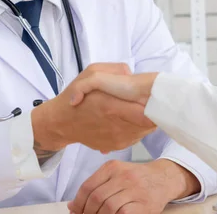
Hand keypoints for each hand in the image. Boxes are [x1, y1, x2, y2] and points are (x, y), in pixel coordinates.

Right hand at [31, 64, 156, 152]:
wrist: (62, 123)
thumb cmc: (76, 97)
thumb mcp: (91, 73)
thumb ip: (115, 71)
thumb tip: (133, 76)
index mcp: (111, 106)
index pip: (145, 112)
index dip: (154, 104)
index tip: (154, 96)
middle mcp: (116, 126)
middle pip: (149, 122)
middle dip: (153, 111)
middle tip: (150, 100)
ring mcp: (118, 139)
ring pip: (145, 131)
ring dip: (147, 120)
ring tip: (140, 108)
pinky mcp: (117, 145)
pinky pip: (137, 137)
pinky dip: (138, 127)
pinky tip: (131, 118)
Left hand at [67, 159, 200, 213]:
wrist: (164, 178)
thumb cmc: (136, 179)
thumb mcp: (115, 175)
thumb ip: (95, 187)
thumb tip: (72, 206)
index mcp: (112, 167)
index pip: (87, 187)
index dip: (78, 203)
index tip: (75, 212)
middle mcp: (124, 176)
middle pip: (96, 198)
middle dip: (87, 213)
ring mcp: (135, 189)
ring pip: (108, 207)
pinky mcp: (145, 204)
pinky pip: (123, 213)